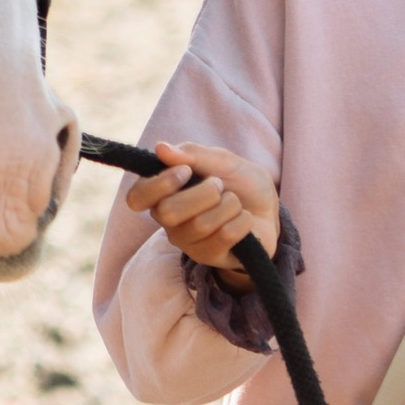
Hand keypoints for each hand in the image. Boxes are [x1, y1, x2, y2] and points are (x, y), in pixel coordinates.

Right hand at [126, 140, 280, 275]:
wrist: (268, 210)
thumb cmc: (239, 183)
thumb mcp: (222, 160)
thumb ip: (193, 154)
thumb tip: (160, 148)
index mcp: (163, 194)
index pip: (136, 198)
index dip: (158, 184)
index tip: (185, 171)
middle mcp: (168, 221)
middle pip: (169, 212)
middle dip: (205, 193)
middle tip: (219, 185)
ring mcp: (187, 242)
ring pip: (200, 224)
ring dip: (229, 205)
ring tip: (235, 203)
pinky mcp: (209, 256)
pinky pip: (224, 236)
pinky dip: (242, 221)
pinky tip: (244, 220)